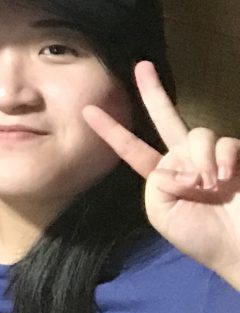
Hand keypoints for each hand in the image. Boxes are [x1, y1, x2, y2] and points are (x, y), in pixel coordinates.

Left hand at [84, 62, 239, 289]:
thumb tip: (175, 163)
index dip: (111, 130)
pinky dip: (224, 159)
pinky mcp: (238, 158)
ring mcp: (212, 158)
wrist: (237, 248)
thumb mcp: (161, 210)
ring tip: (209, 186)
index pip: (132, 148)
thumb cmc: (199, 236)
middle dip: (153, 91)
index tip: (87, 110)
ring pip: (197, 133)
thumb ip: (156, 181)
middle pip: (166, 117)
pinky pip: (226, 143)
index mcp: (162, 175)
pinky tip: (225, 180)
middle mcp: (185, 160)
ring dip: (200, 159)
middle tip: (141, 65)